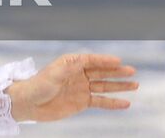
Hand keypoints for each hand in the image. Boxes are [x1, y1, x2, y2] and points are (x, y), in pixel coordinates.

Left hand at [6, 54, 137, 122]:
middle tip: (132, 71)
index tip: (119, 61)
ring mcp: (81, 88)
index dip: (104, 60)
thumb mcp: (53, 75)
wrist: (30, 104)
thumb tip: (83, 60)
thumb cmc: (38, 85)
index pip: (91, 60)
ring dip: (119, 86)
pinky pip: (101, 101)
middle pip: (101, 72)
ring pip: (104, 86)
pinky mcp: (82, 102)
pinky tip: (126, 103)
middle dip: (116, 72)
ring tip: (135, 85)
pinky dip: (113, 103)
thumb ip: (69, 68)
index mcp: (70, 63)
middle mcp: (78, 74)